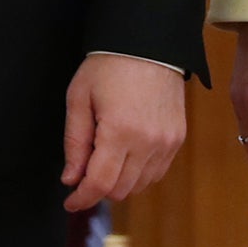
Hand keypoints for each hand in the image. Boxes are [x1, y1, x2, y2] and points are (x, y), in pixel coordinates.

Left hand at [62, 55, 188, 211]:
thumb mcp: (79, 98)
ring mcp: (167, 143)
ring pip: (140, 185)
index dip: (82, 198)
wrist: (148, 43)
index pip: (100, 184)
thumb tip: (71, 179)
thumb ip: (74, 142)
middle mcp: (148, 142)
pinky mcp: (177, 139)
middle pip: (120, 190)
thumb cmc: (108, 65)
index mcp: (120, 131)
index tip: (70, 203)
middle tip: (82, 174)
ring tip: (102, 161)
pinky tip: (124, 158)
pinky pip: (157, 173)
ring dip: (119, 183)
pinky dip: (138, 174)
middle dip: (97, 189)